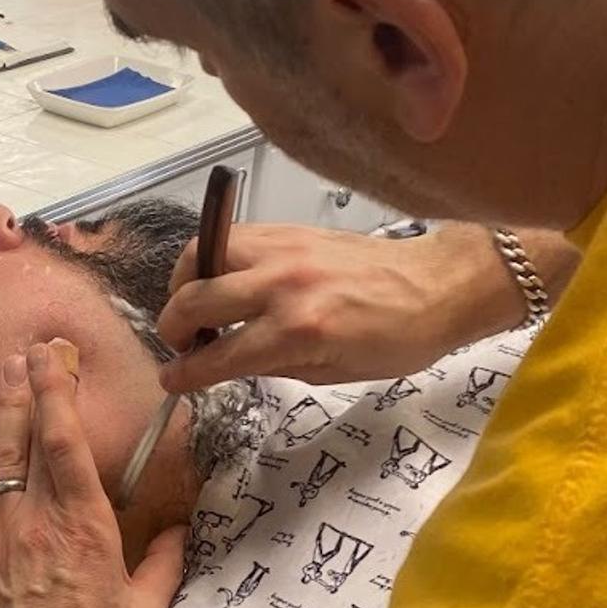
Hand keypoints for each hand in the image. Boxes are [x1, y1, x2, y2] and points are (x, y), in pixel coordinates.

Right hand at [155, 221, 574, 395]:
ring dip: (186, 282)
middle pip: (194, 298)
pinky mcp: (289, 229)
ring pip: (202, 254)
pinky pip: (231, 237)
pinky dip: (215, 258)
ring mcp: (283, 249)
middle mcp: (282, 284)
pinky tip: (225, 278)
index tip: (171, 378)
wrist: (436, 285)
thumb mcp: (332, 373)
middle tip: (181, 341)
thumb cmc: (396, 340)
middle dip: (173, 326)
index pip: (219, 355)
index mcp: (297, 331)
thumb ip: (272, 365)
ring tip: (197, 302)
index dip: (186, 372)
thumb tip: (227, 361)